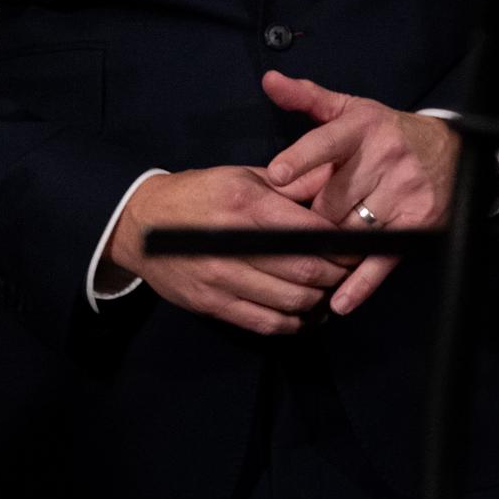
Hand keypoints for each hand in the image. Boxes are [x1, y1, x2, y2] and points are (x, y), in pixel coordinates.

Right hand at [104, 166, 349, 334]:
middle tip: (350, 269)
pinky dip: (292, 323)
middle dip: (337, 273)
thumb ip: (289, 186)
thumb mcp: (242, 176)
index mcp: (245, 204)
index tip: (358, 245)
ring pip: (289, 300)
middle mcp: (233, 244)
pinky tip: (306, 314)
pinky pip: (264, 322)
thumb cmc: (199, 194)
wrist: (139, 224)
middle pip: (304, 269)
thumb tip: (335, 188)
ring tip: (331, 289)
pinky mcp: (210, 304)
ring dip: (319, 299)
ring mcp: (220, 278)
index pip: (308, 230)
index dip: (340, 243)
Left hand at [261, 70, 457, 317]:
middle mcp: (385, 157)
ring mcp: (404, 192)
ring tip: (319, 248)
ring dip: (330, 243)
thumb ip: (307, 98)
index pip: (327, 142)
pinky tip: (340, 300)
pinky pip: (381, 257)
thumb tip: (269, 81)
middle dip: (313, 215)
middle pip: (329, 201)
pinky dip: (360, 283)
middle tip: (305, 221)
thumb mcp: (350, 109)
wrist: (452, 149)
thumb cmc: (387, 131)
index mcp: (362, 126)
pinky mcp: (417, 222)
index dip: (301, 160)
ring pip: (349, 230)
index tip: (277, 176)